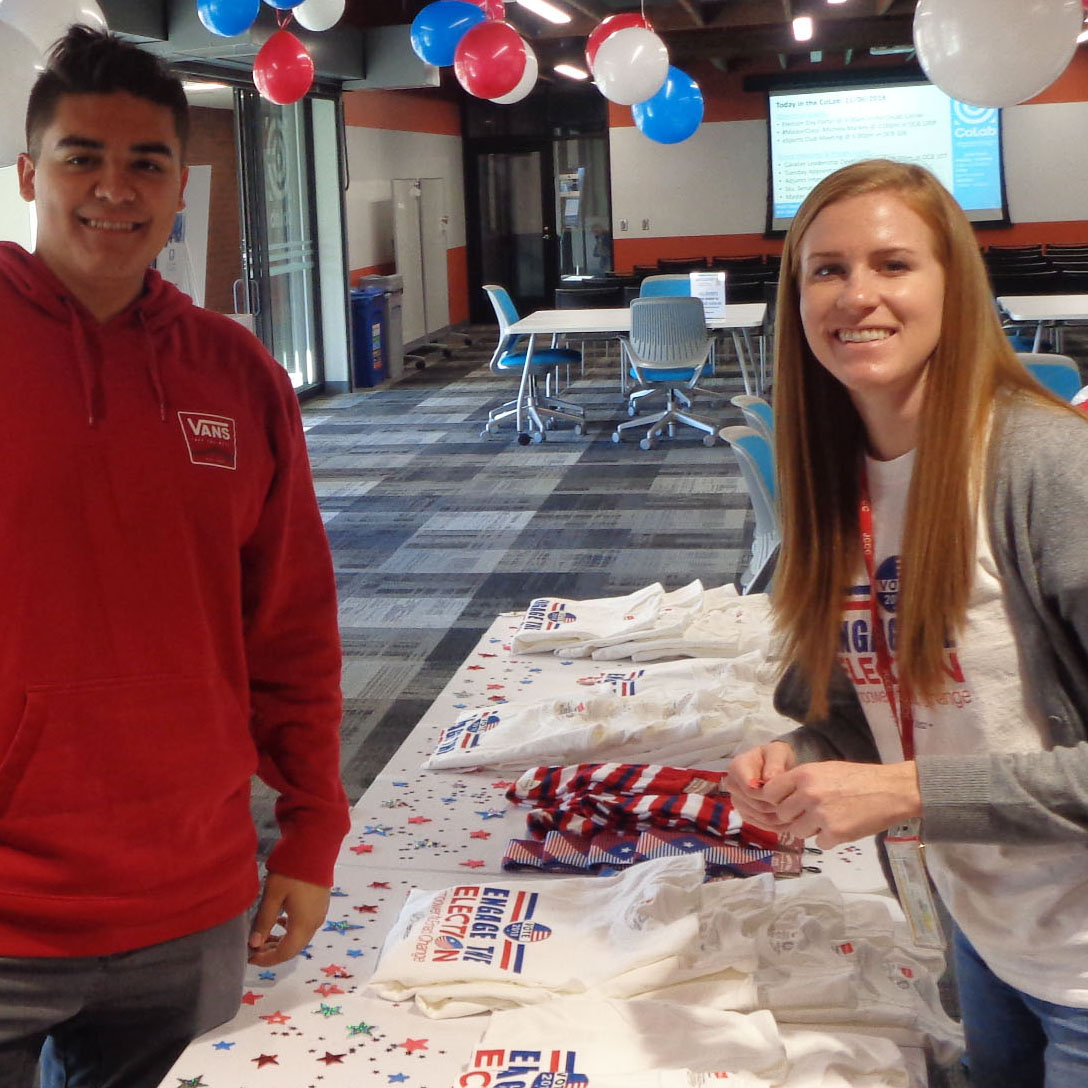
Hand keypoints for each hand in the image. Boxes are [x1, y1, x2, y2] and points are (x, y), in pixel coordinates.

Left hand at [248, 873, 331, 965]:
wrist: (315, 848)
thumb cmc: (292, 872)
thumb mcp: (273, 896)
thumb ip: (264, 921)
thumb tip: (254, 944)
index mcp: (303, 925)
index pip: (284, 953)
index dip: (266, 959)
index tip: (249, 957)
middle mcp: (314, 923)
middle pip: (293, 948)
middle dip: (273, 952)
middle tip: (254, 948)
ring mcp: (319, 913)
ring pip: (299, 937)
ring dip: (281, 941)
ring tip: (264, 935)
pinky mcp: (320, 904)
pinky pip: (305, 926)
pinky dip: (290, 930)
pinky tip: (280, 920)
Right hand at [725, 741, 797, 829]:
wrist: (774, 765)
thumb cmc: (775, 756)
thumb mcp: (778, 751)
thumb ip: (775, 763)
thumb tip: (768, 779)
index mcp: (736, 767)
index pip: (750, 789)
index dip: (769, 794)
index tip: (786, 792)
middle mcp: (732, 785)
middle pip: (755, 805)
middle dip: (776, 806)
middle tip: (795, 803)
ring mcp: (737, 800)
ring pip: (758, 817)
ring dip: (778, 817)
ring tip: (795, 811)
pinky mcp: (745, 813)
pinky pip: (760, 824)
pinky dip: (776, 824)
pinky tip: (789, 818)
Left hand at [759, 760, 921, 848]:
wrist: (891, 790)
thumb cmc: (858, 778)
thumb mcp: (824, 770)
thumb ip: (801, 782)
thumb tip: (779, 796)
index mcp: (804, 775)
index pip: (769, 792)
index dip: (775, 800)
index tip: (785, 803)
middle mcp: (808, 794)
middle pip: (782, 815)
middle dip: (794, 817)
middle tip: (810, 814)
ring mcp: (821, 815)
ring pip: (798, 832)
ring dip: (810, 830)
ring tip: (829, 820)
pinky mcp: (836, 833)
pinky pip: (820, 843)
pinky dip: (829, 839)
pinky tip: (842, 828)